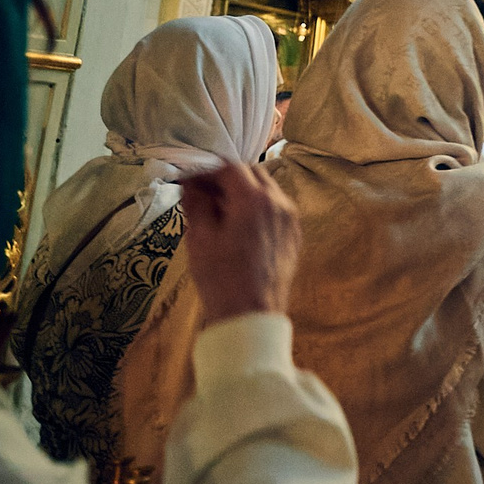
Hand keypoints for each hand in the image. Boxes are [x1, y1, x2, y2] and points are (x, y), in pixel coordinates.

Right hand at [178, 161, 299, 325]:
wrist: (251, 316)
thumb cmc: (221, 278)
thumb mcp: (200, 238)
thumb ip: (197, 203)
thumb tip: (191, 183)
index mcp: (255, 200)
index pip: (231, 168)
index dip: (207, 170)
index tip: (189, 179)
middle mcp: (280, 203)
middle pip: (252, 174)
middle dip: (226, 178)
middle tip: (201, 191)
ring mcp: (291, 219)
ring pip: (266, 189)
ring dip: (242, 191)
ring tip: (217, 208)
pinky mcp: (294, 234)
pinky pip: (275, 208)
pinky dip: (256, 206)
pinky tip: (237, 223)